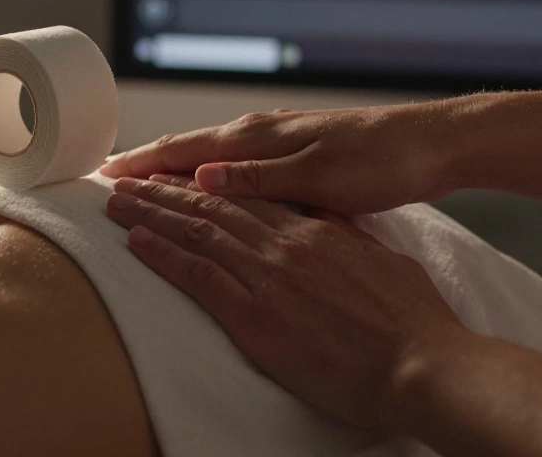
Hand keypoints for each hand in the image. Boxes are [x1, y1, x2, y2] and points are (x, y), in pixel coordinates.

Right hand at [101, 104, 464, 215]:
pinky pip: (232, 161)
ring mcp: (277, 139)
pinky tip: (207, 184)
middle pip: (187, 148)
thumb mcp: (319, 177)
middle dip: (145, 163)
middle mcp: (261, 132)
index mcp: (258, 137)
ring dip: (173, 167)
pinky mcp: (295, 150)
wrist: (431, 145)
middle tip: (106, 179)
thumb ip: (258, 179)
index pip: (181, 151)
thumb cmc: (380, 161)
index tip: (101, 176)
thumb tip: (198, 181)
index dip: (140, 165)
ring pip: (208, 154)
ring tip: (144, 181)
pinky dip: (206, 172)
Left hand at [104, 175, 467, 434]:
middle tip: (130, 180)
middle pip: (212, 206)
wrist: (423, 365)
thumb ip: (347, 239)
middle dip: (165, 191)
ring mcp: (269, 278)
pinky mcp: (256, 317)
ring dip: (152, 214)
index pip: (247, 197)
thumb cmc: (414, 323)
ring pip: (197, 232)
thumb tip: (327, 225)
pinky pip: (197, 276)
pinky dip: (161, 254)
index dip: (206, 184)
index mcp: (316, 231)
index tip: (176, 176)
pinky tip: (136, 242)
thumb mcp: (383, 262)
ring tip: (118, 204)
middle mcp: (286, 246)